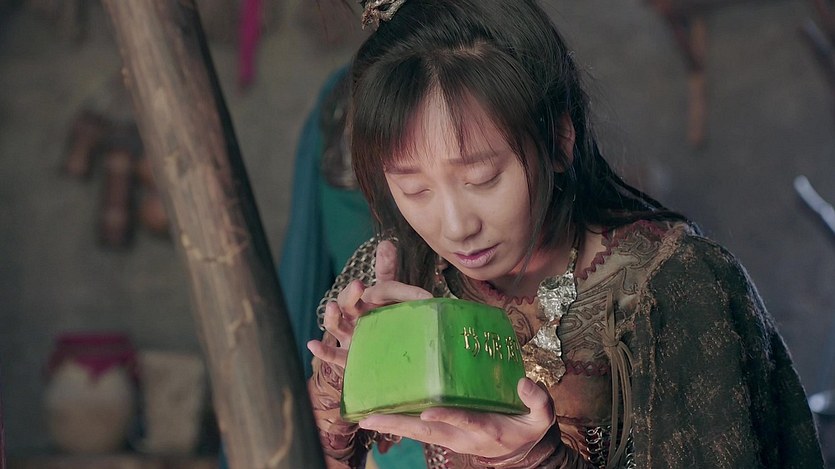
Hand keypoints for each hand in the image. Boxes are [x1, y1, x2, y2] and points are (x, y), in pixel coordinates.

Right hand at [307, 240, 432, 367]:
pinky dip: (322, 351)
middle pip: (348, 303)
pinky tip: (313, 344)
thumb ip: (388, 274)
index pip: (379, 290)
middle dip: (352, 294)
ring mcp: (350, 337)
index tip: (423, 296)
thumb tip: (386, 242)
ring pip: (336, 326)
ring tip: (333, 307)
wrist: (381, 357)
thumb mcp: (391, 299)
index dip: (398, 290)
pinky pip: (334, 356)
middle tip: (358, 285)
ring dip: (333, 316)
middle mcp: (355, 317)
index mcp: (368, 302)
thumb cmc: (383, 323)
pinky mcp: (348, 359)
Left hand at [358, 377, 555, 458]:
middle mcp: (462, 436)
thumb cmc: (528, 428)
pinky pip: (416, 428)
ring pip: (416, 432)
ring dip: (390, 424)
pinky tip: (376, 413)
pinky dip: (396, 422)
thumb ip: (538, 400)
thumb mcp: (542, 418)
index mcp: (486, 429)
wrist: (519, 451)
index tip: (428, 411)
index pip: (465, 421)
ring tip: (364, 416)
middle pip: (426, 432)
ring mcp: (449, 437)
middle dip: (398, 424)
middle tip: (370, 418)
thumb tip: (523, 383)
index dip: (447, 416)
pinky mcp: (443, 434)